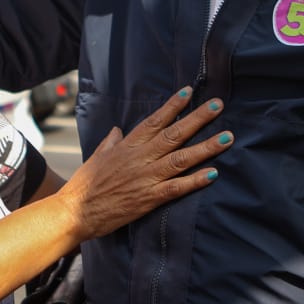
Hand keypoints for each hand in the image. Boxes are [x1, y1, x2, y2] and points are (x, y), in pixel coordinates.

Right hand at [57, 88, 230, 240]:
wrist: (75, 212)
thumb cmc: (85, 184)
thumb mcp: (97, 156)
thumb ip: (111, 141)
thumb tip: (118, 129)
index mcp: (128, 145)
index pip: (155, 120)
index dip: (173, 106)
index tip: (189, 91)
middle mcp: (140, 158)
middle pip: (175, 134)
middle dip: (198, 118)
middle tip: (218, 104)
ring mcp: (146, 178)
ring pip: (182, 158)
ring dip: (206, 147)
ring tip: (227, 137)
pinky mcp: (149, 199)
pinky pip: (177, 188)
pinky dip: (196, 181)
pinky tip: (213, 173)